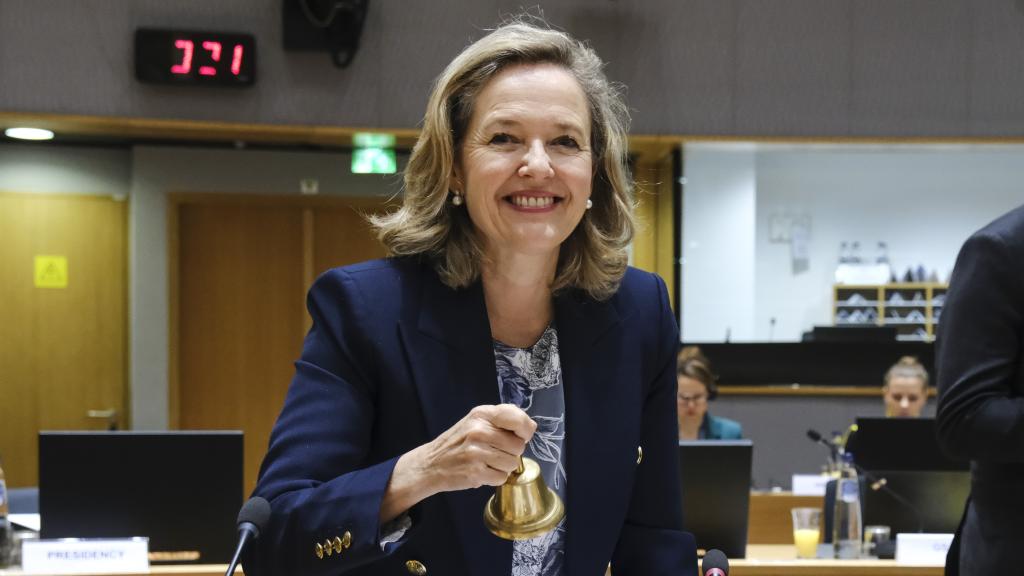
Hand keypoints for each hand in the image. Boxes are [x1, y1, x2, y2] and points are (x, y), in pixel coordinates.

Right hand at [380, 404, 535, 522]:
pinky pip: (501, 478)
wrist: (430, 464)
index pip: (519, 419)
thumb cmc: (458, 443)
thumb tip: (530, 427)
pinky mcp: (475, 472)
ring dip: (503, 467)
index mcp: (482, 414)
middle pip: (519, 446)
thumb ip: (502, 420)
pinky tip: (481, 472)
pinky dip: (494, 478)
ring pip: (512, 464)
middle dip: (511, 452)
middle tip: (493, 452)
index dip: (525, 431)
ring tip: (486, 462)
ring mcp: (477, 452)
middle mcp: (479, 430)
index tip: (520, 436)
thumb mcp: (476, 421)